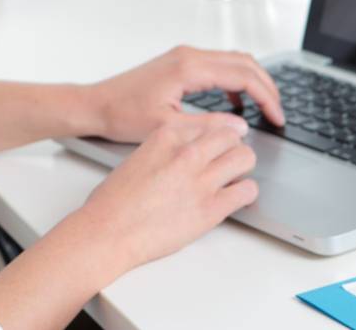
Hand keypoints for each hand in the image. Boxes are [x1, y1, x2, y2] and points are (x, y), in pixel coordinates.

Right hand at [72, 112, 257, 277]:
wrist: (108, 230)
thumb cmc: (114, 200)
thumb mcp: (137, 158)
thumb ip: (164, 151)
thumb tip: (183, 155)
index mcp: (166, 137)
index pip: (207, 124)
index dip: (213, 136)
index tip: (216, 143)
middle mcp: (187, 153)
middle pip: (230, 136)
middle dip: (232, 146)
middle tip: (228, 159)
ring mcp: (201, 180)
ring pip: (245, 158)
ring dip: (243, 166)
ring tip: (234, 177)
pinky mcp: (211, 209)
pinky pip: (247, 191)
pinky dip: (246, 193)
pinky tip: (236, 197)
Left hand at [82, 45, 283, 141]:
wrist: (96, 104)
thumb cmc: (123, 114)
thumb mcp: (169, 127)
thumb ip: (208, 126)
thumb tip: (241, 127)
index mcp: (188, 68)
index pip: (243, 75)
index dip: (266, 97)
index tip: (278, 118)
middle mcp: (188, 56)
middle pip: (244, 63)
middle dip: (267, 87)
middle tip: (278, 114)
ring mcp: (184, 57)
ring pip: (233, 61)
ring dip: (253, 81)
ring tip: (265, 108)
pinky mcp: (179, 63)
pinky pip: (218, 66)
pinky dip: (235, 81)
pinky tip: (236, 105)